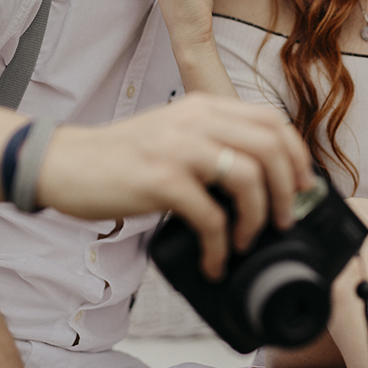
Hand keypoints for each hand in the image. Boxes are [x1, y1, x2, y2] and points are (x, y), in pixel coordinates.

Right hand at [36, 94, 315, 279]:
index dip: (297, 156)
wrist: (66, 163)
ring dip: (259, 218)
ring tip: (248, 240)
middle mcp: (196, 121)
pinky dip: (221, 245)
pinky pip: (212, 216)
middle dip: (288, 190)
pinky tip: (213, 260)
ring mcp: (179, 148)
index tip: (301, 186)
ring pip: (249, 178)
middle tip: (284, 219)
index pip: (272, 121)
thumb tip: (259, 179)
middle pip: (270, 147)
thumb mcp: (173, 134)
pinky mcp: (162, 180)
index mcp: (204, 108)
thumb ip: (211, 142)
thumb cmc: (119, 157)